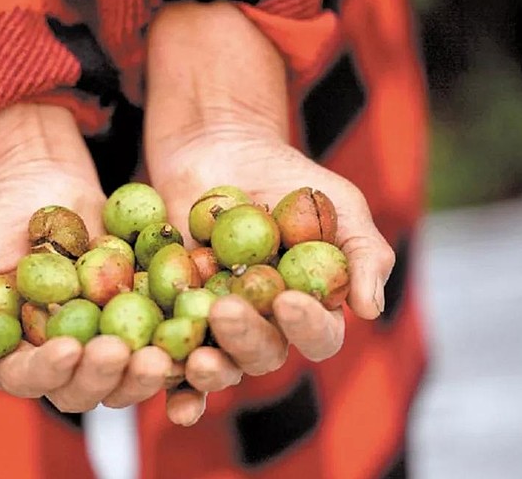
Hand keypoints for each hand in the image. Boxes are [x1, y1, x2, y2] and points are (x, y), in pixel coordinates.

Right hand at [0, 103, 174, 411]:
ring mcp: (105, 339)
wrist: (36, 184)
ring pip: (130, 371)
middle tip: (125, 353)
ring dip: (147, 369)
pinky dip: (177, 333)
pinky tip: (193, 324)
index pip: (33, 380)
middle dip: (106, 376)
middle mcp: (63, 362)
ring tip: (163, 351)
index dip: (50, 372)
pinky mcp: (141, 314)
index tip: (68, 349)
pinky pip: (163, 332)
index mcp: (16, 362)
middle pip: (88, 387)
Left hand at [143, 2, 394, 423]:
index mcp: (308, 311)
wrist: (219, 148)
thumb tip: (370, 310)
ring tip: (195, 358)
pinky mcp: (173, 315)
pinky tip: (150, 370)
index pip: (316, 335)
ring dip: (206, 369)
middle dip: (245, 339)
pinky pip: (167, 353)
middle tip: (225, 311)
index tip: (287, 300)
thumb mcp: (337, 203)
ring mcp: (215, 325)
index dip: (305, 326)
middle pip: (260, 355)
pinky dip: (159, 372)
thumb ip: (364, 252)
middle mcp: (264, 328)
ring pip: (215, 363)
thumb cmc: (287, 178)